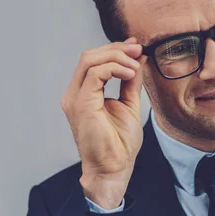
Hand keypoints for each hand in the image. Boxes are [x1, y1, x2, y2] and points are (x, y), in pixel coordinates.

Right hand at [61, 38, 146, 208]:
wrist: (114, 168)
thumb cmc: (119, 144)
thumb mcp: (129, 105)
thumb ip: (130, 83)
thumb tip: (139, 60)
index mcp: (84, 94)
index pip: (94, 61)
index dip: (115, 49)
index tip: (137, 47)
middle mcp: (75, 93)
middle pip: (90, 56)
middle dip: (117, 49)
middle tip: (139, 50)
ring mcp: (76, 98)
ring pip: (90, 60)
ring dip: (117, 57)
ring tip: (136, 66)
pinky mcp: (81, 104)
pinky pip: (94, 74)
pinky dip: (114, 68)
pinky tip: (131, 73)